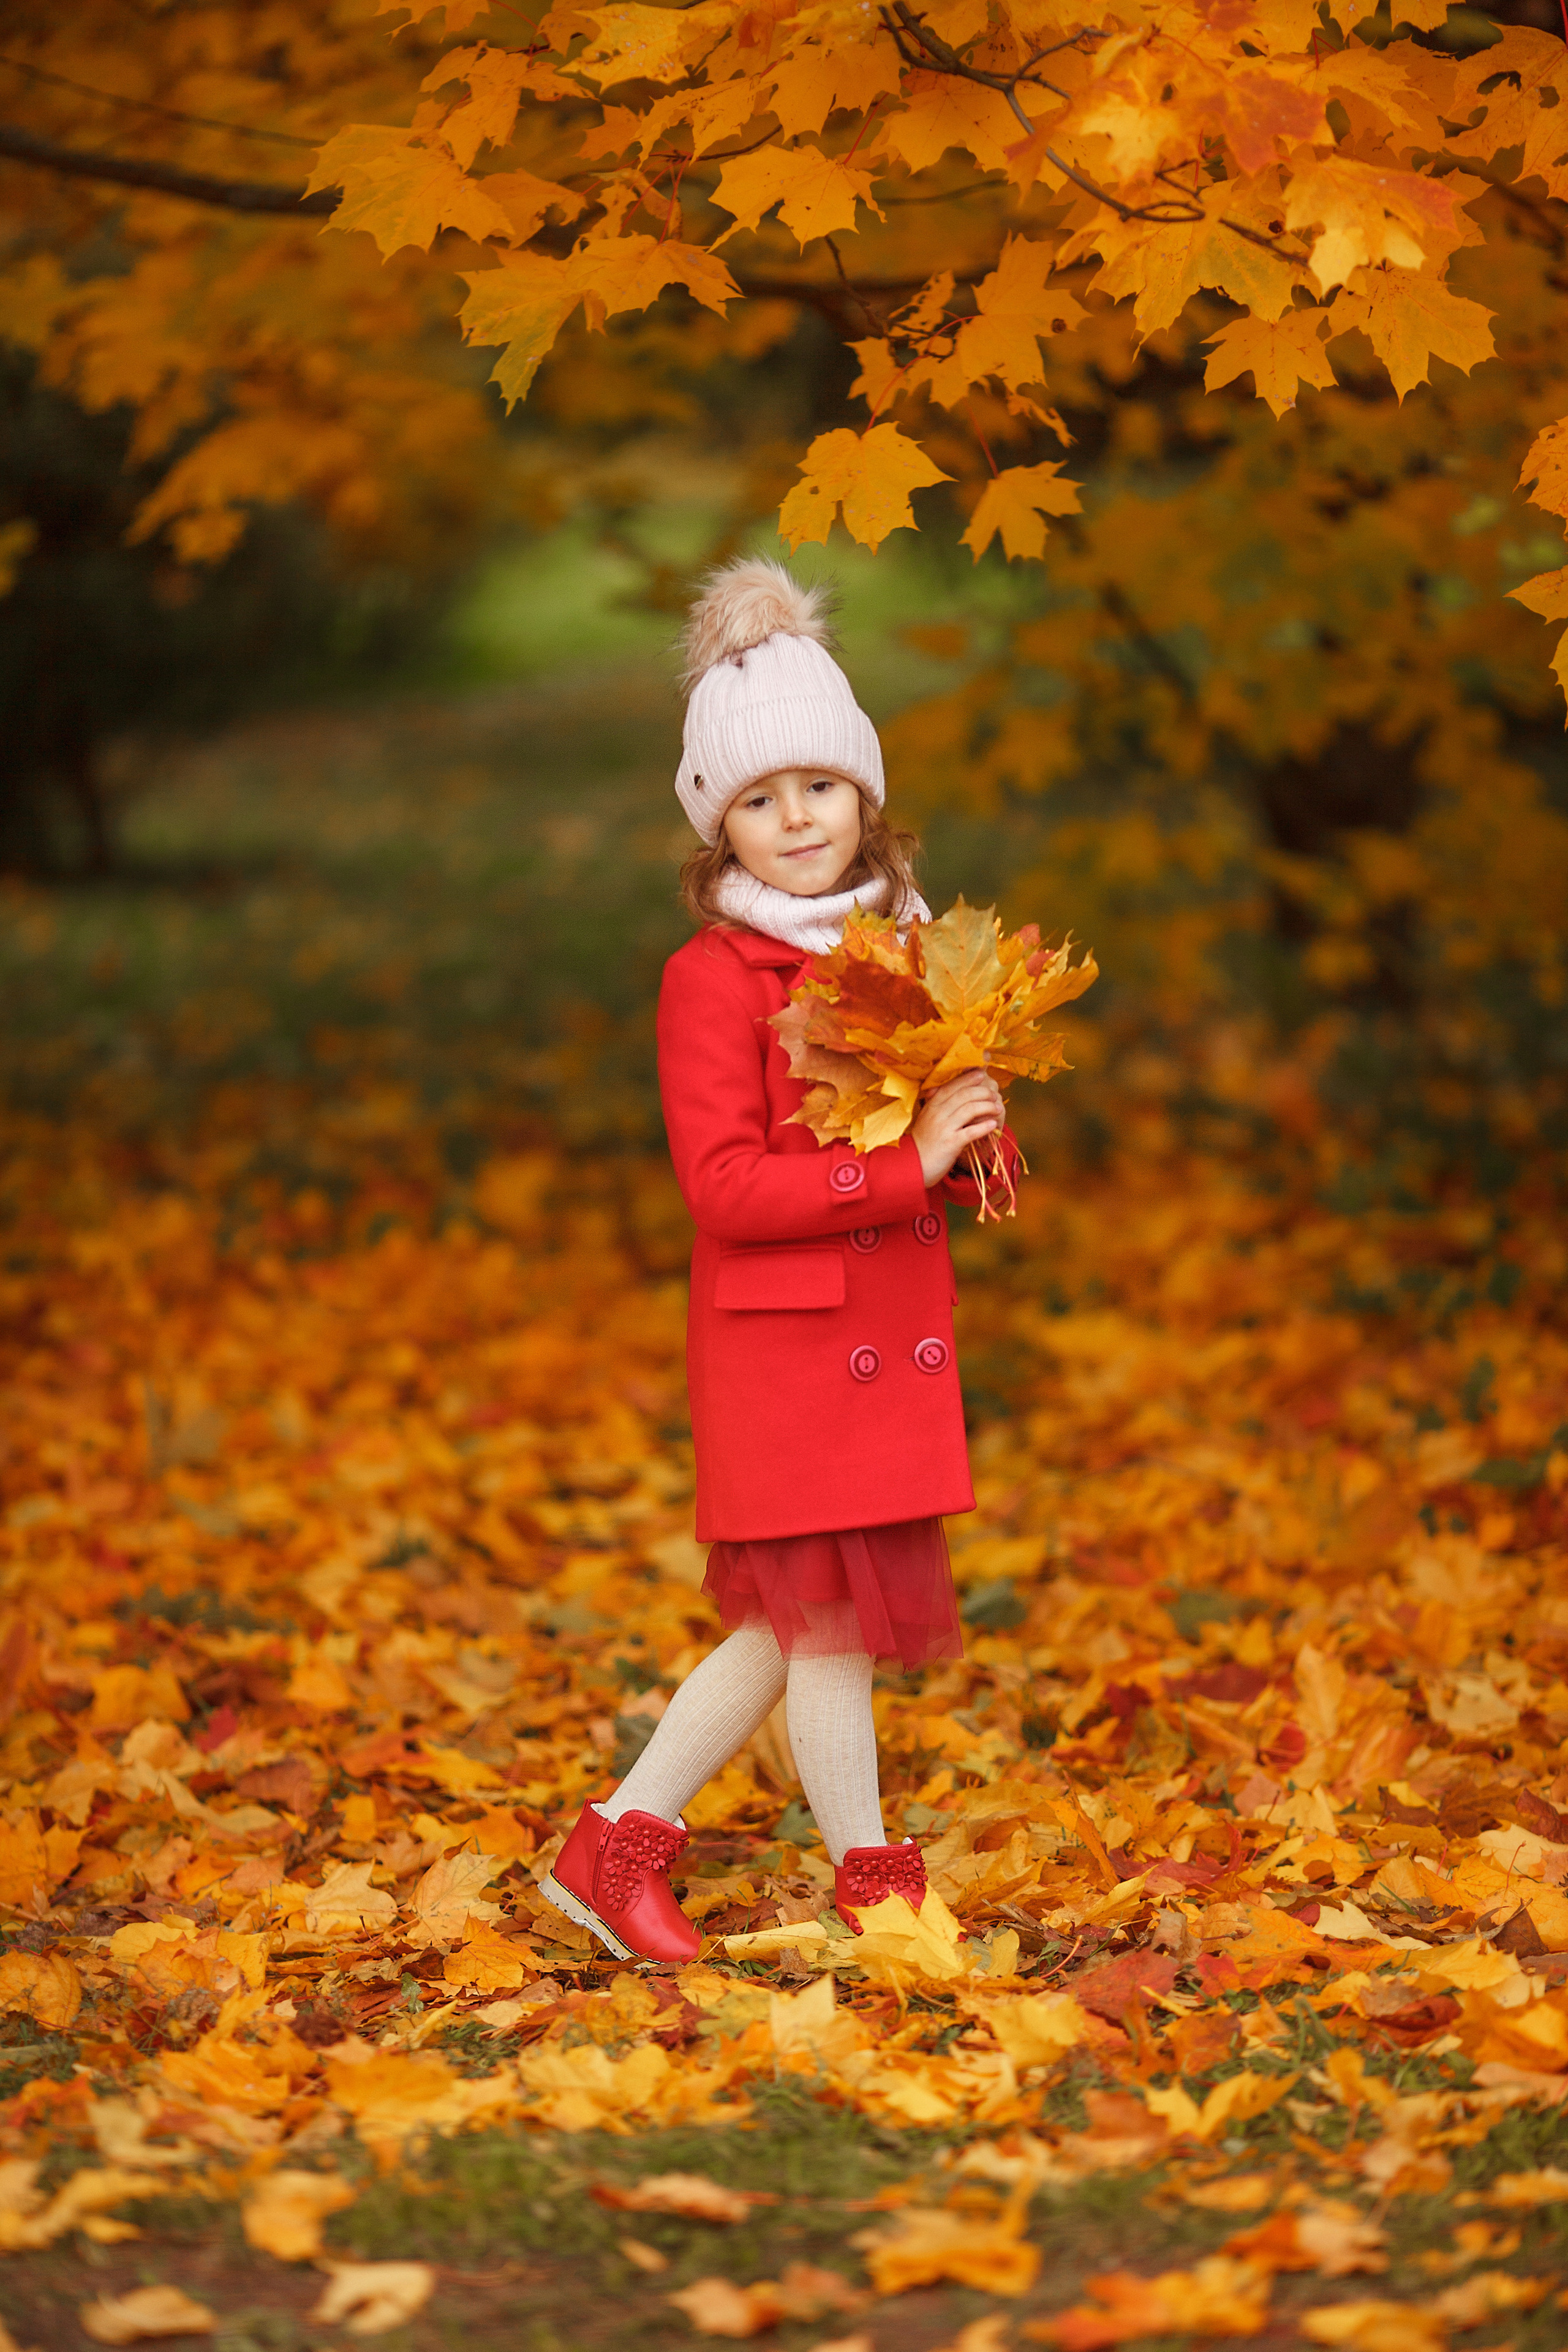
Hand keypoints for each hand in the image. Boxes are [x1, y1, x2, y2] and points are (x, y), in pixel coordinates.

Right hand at [912, 1069, 1005, 1187]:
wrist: (911, 1165)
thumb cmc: (923, 1142)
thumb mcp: (927, 1118)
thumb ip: (937, 1104)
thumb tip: (947, 1091)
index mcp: (932, 1105)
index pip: (952, 1085)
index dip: (968, 1078)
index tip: (981, 1073)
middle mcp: (937, 1113)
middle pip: (964, 1095)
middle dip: (982, 1091)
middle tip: (994, 1094)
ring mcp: (944, 1128)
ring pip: (969, 1109)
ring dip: (987, 1106)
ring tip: (998, 1107)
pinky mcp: (951, 1143)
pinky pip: (971, 1131)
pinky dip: (984, 1127)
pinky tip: (993, 1125)